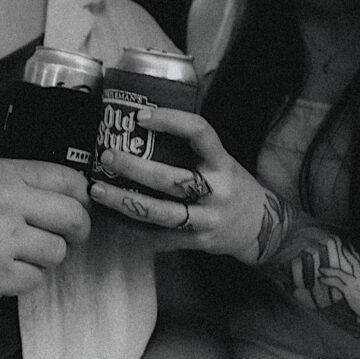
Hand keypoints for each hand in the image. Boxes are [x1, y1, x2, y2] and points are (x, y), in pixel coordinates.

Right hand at [0, 158, 90, 317]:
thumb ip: (1, 172)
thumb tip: (35, 173)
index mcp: (2, 175)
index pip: (68, 179)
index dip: (81, 197)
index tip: (79, 207)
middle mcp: (7, 203)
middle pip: (74, 218)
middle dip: (77, 232)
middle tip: (69, 239)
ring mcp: (2, 242)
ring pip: (57, 252)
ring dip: (46, 259)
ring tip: (22, 258)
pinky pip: (34, 280)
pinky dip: (23, 281)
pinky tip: (3, 274)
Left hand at [87, 108, 276, 264]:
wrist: (262, 226)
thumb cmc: (231, 185)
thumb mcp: (222, 161)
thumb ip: (192, 150)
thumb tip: (142, 127)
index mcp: (222, 162)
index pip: (199, 132)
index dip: (170, 121)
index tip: (141, 116)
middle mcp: (217, 190)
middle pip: (169, 179)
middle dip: (133, 168)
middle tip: (106, 156)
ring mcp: (208, 219)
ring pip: (160, 213)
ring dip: (124, 202)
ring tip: (97, 191)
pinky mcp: (198, 242)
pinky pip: (160, 237)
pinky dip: (133, 228)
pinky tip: (112, 218)